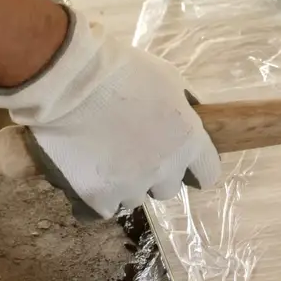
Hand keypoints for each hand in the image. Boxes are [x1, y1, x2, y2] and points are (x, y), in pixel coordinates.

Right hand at [0, 9, 218, 218]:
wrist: (73, 81)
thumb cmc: (124, 70)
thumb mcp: (168, 77)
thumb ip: (184, 103)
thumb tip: (191, 114)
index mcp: (188, 141)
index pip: (207, 173)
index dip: (194, 167)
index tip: (181, 159)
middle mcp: (163, 171)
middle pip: (167, 188)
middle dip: (155, 172)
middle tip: (133, 149)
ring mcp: (130, 188)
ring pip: (133, 198)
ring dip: (124, 183)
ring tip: (102, 156)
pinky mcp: (97, 199)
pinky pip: (102, 210)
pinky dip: (96, 199)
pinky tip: (88, 179)